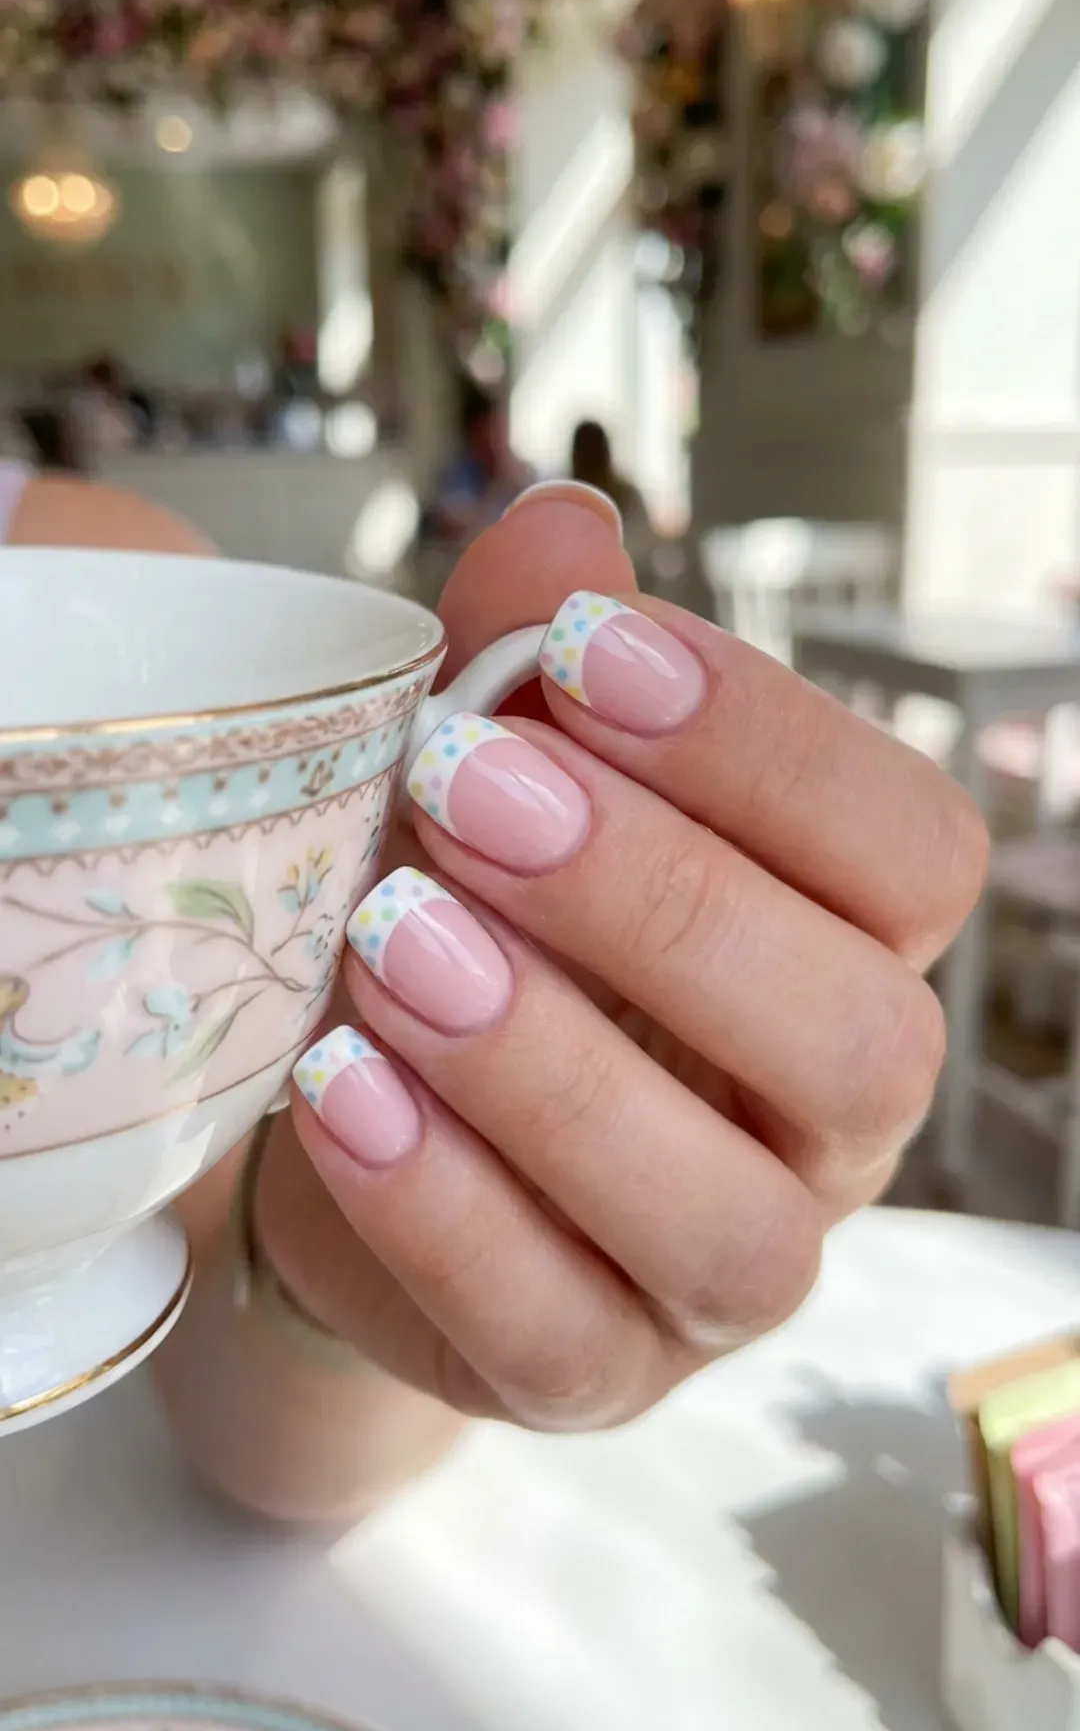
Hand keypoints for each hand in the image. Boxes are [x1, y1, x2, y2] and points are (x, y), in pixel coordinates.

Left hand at [257, 490, 986, 1431]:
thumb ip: (532, 660)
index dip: (770, 748)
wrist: (355, 1109)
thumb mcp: (488, 775)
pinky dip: (446, 1211)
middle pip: (856, 1039)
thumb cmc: (467, 910)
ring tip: (393, 940)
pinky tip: (339, 1089)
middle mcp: (828, 1122)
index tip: (591, 653)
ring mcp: (727, 1270)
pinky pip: (564, 1332)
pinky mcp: (598, 1373)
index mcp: (844, 947)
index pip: (908, 853)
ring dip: (558, 1072)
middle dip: (662, 900)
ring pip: (735, 1224)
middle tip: (469, 788)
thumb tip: (561, 520)